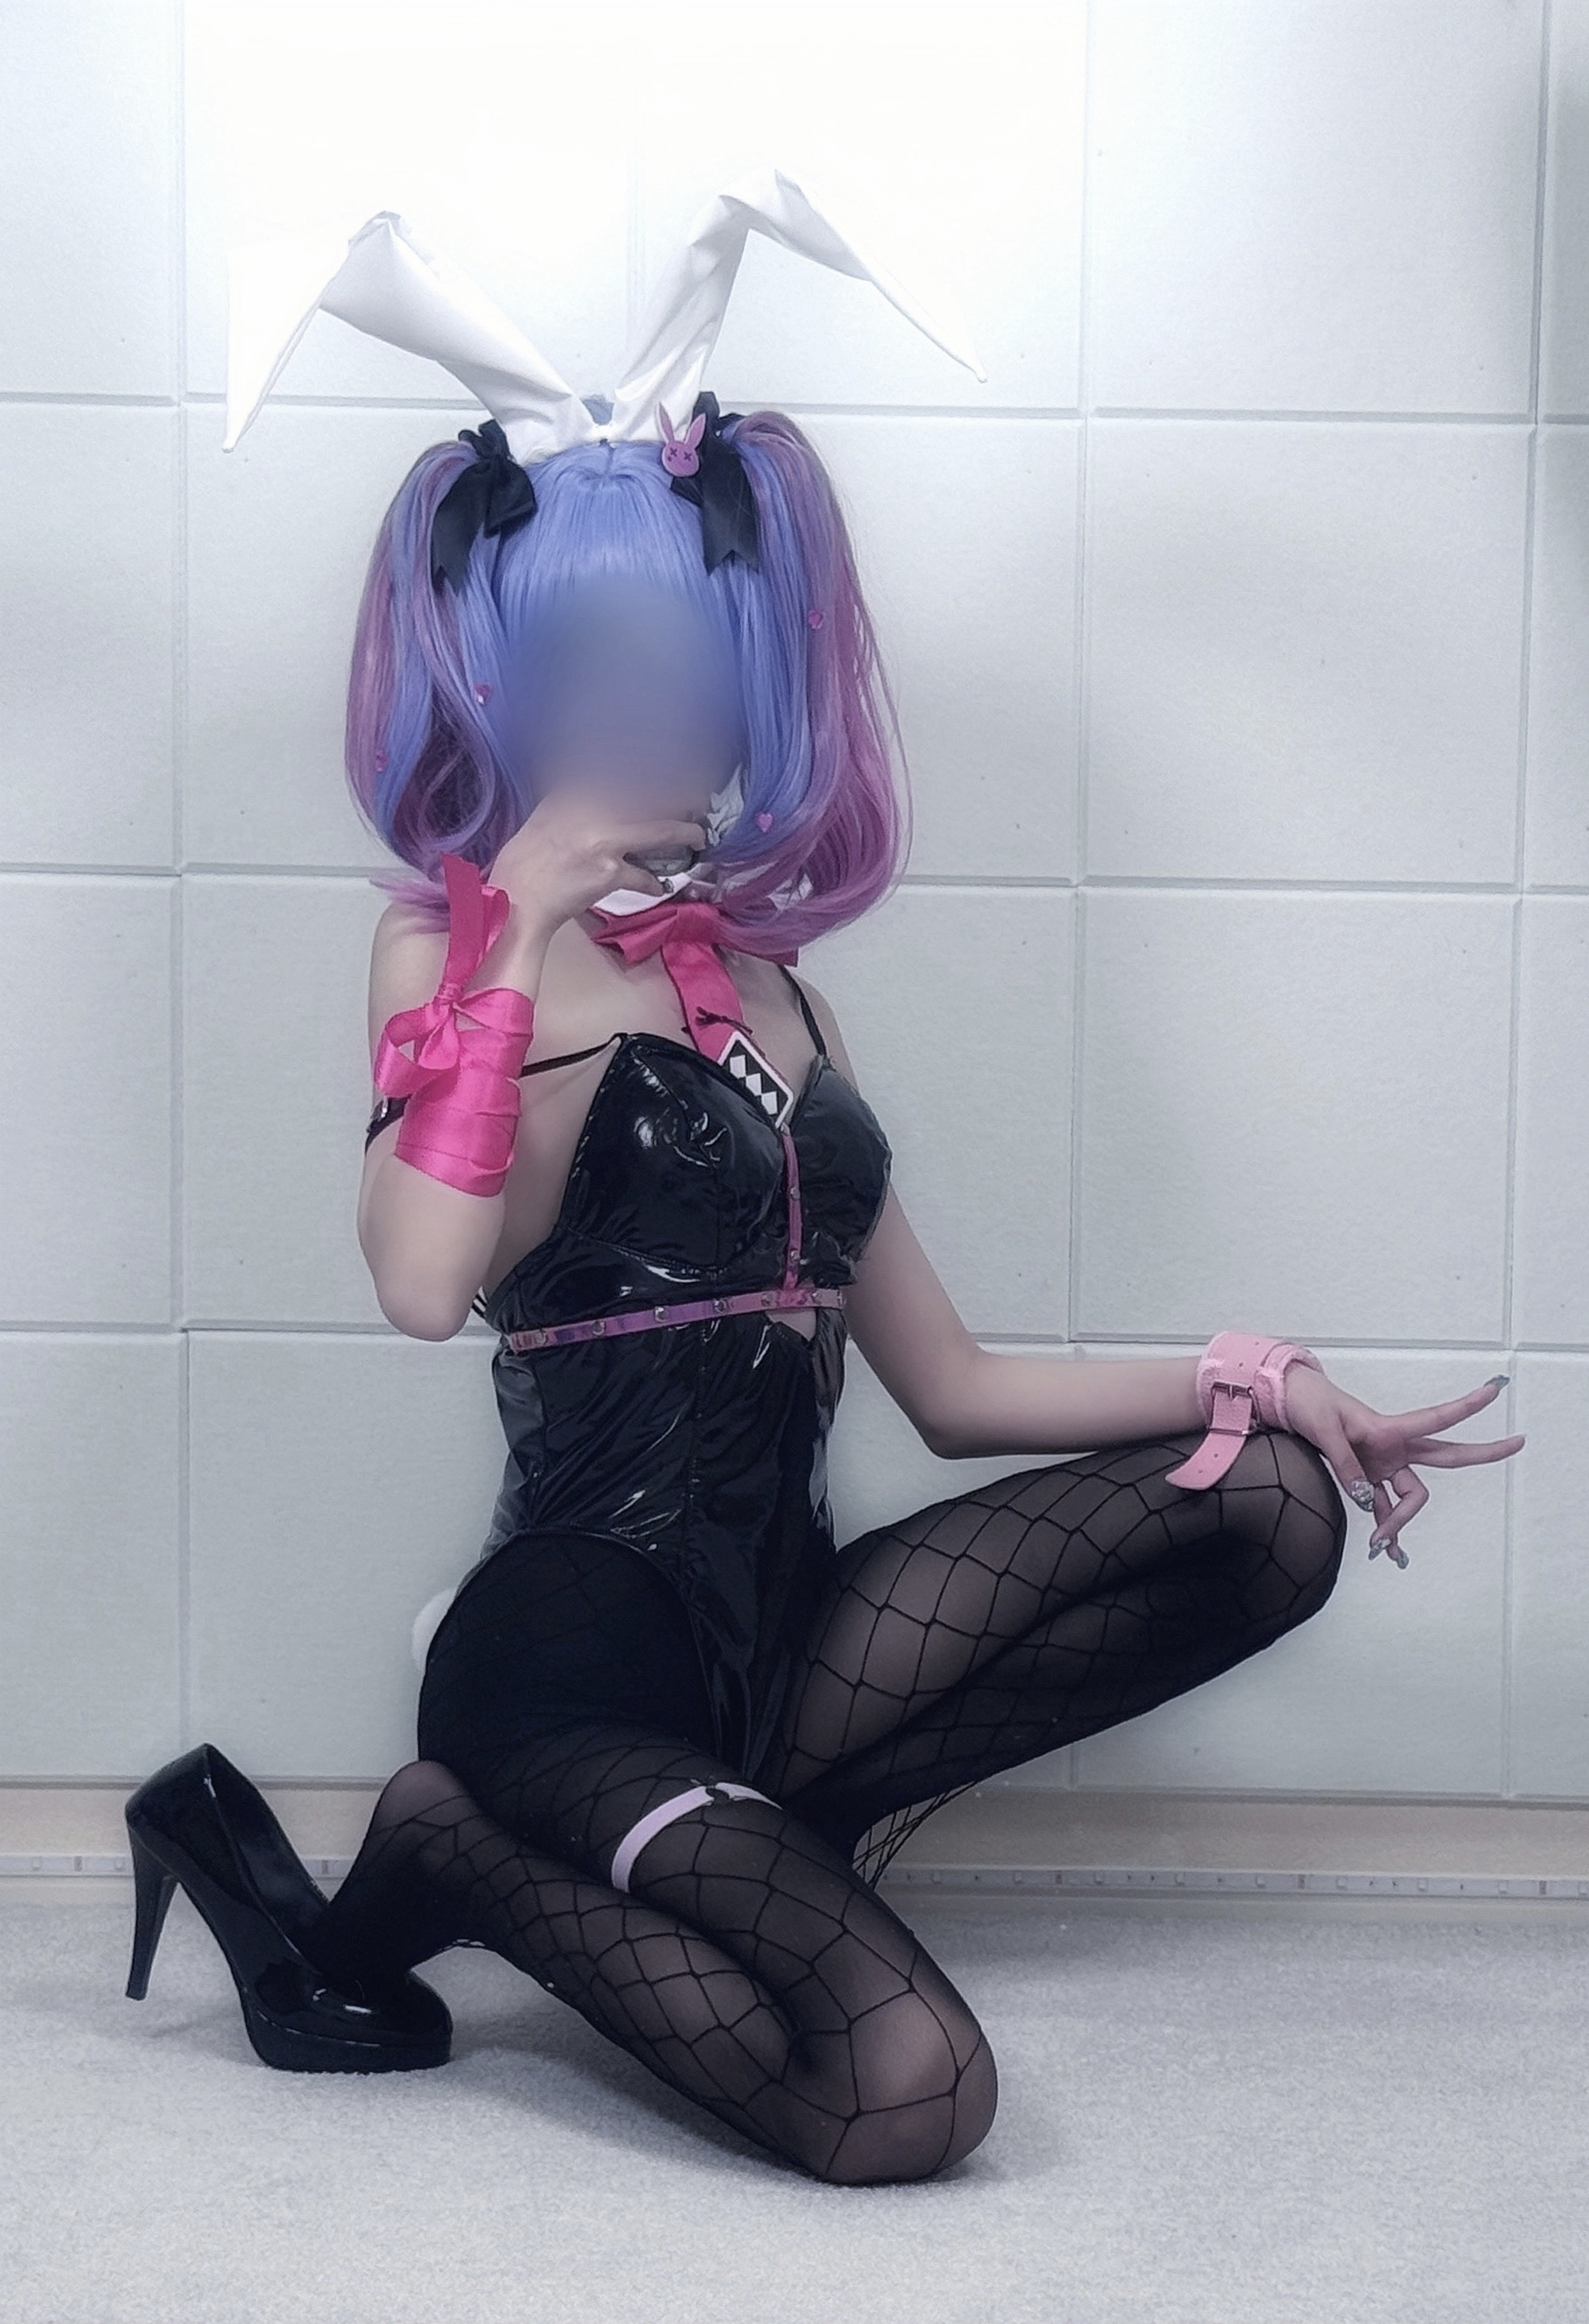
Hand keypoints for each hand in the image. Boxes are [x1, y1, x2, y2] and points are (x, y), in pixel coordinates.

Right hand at [486, 791, 708, 940]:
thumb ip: (577, 798)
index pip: (625, 770)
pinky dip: (652, 884)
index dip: (656, 769)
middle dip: (681, 798)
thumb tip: (605, 788)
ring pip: (660, 831)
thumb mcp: (550, 814)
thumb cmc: (528, 859)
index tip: (676, 773)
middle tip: (699, 802)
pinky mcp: (610, 872)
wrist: (516, 898)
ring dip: (686, 834)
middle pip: (652, 796)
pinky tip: (657, 887)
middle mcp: (591, 807)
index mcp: (574, 790)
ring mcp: (604, 839)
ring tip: (697, 837)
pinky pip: (644, 877)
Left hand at [1281, 1366, 1523, 1566]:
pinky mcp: (1369, 1476)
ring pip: (1410, 1497)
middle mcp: (1395, 1447)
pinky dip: (1385, 1528)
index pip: (1436, 1418)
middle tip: (1518, 1443)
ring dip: (1400, 1522)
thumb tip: (1364, 1499)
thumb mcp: (1323, 1430)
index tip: (1495, 1391)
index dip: (1467, 1407)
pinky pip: (1384, 1508)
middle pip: (1447, 1455)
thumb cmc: (1310, 1405)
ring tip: (1382, 1547)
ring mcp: (1385, 1463)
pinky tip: (1387, 1550)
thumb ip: (1346, 1464)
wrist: (1292, 1404)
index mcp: (1390, 1428)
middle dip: (1482, 1452)